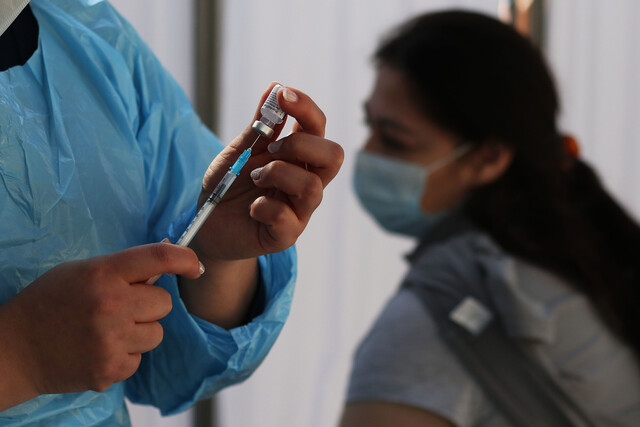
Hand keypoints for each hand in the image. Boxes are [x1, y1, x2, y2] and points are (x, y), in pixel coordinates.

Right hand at [0, 243, 201, 406]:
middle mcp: (111, 305)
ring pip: (157, 333)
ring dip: (139, 332)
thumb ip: (124, 269)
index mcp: (104, 273)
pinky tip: (99, 349)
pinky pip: (139, 358)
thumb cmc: (50, 302)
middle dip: (149, 305)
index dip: (185, 259)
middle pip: (164, 303)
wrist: (15, 349)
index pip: (159, 258)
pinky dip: (125, 355)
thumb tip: (166, 266)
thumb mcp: (83, 271)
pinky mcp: (109, 369)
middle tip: (122, 308)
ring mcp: (111, 340)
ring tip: (107, 330)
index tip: (195, 266)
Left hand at [191, 83, 343, 261]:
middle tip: (271, 149)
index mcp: (298, 157)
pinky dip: (263, 207)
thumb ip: (259, 125)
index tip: (284, 95)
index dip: (307, 108)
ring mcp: (300, 210)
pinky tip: (251, 208)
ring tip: (255, 178)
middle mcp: (306, 181)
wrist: (209, 225)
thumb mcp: (240, 151)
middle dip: (301, 144)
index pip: (318, 128)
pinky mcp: (286, 235)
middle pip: (334, 156)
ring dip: (278, 174)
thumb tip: (276, 86)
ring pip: (313, 187)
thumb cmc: (228, 186)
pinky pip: (287, 218)